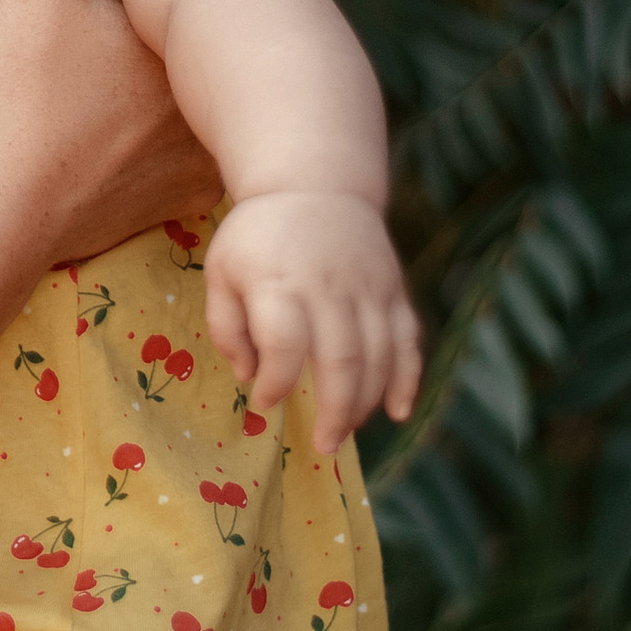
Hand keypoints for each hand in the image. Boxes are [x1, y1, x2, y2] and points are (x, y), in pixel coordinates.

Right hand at [0, 0, 218, 265]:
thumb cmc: (22, 85)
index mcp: (215, 27)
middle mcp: (232, 91)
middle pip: (268, 23)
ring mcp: (214, 152)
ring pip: (236, 82)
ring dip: (215, 55)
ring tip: (170, 25)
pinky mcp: (180, 195)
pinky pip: (206, 139)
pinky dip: (183, 115)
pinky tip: (136, 103)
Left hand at [204, 188, 421, 456]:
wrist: (314, 185)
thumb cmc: (258, 238)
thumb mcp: (221, 271)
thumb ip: (226, 326)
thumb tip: (249, 377)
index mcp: (279, 282)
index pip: (284, 342)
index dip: (276, 381)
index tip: (264, 401)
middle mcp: (329, 286)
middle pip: (342, 359)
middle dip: (334, 411)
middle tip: (323, 446)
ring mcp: (368, 288)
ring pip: (379, 357)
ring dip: (365, 403)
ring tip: (344, 432)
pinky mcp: (393, 290)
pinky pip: (408, 340)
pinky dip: (407, 379)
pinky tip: (398, 412)